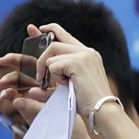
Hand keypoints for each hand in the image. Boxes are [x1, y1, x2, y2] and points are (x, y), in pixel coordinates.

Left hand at [0, 23, 115, 119]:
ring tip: (57, 84)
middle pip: (54, 43)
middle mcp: (88, 51)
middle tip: (38, 76)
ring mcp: (84, 55)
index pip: (66, 36)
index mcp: (89, 55)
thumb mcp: (72, 86)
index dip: (52, 29)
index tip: (39, 28)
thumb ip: (57, 78)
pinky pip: (53, 64)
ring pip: (51, 53)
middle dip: (41, 59)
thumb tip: (36, 80)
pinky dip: (55, 77)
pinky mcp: (78, 62)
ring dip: (47, 69)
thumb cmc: (88, 103)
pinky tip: (66, 85)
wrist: (102, 110)